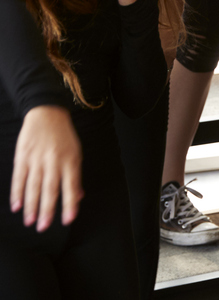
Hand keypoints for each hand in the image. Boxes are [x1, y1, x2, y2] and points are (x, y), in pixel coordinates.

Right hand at [11, 106, 81, 231]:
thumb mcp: (76, 152)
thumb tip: (78, 197)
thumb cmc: (64, 136)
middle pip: (50, 189)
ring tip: (29, 222)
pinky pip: (19, 178)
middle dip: (47, 210)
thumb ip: (75, 175)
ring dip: (31, 206)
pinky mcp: (23, 156)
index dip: (69, 203)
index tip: (68, 220)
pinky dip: (17, 193)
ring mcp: (37, 159)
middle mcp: (54, 160)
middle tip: (43, 227)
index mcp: (71, 160)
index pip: (71, 185)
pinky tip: (16, 206)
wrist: (47, 113)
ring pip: (33, 186)